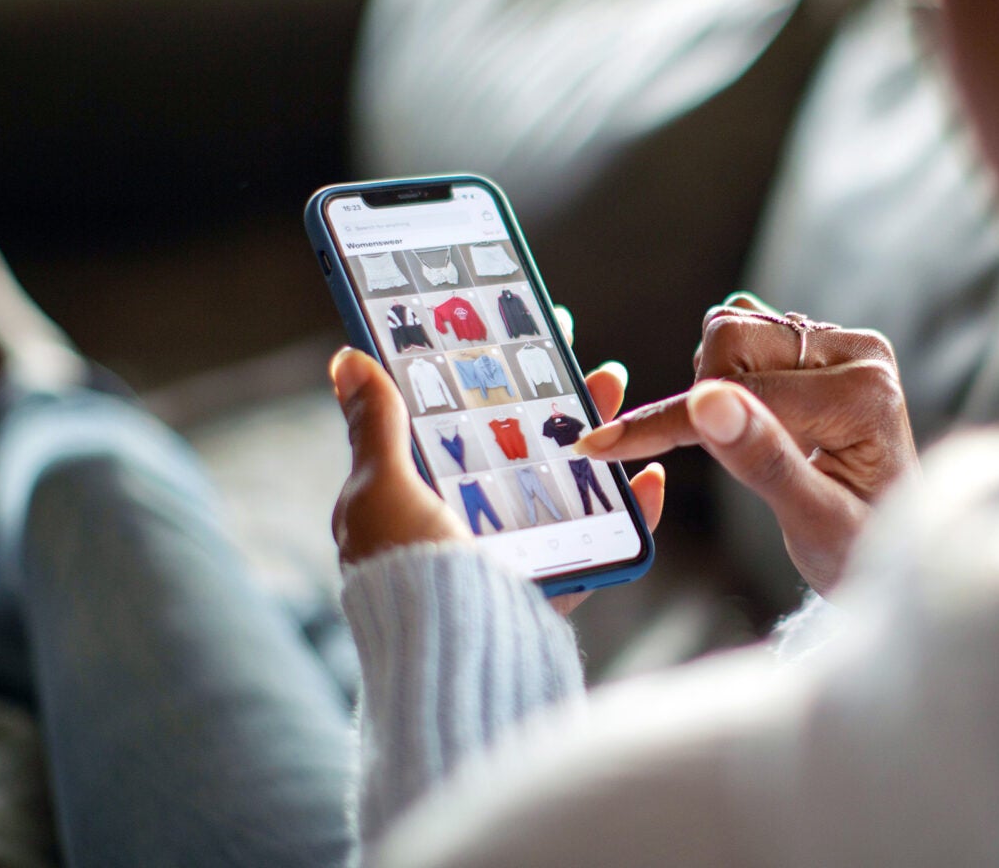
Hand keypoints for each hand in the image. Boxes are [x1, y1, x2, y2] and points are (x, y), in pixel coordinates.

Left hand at [329, 310, 664, 614]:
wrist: (452, 664)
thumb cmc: (406, 575)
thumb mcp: (380, 491)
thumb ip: (377, 428)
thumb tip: (348, 358)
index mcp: (416, 497)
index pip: (454, 420)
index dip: (485, 375)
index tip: (518, 334)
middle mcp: (463, 524)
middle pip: (518, 445)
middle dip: (553, 398)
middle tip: (582, 358)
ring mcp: (512, 554)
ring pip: (563, 482)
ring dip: (595, 435)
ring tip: (616, 390)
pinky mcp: (552, 587)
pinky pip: (601, 542)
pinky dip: (631, 511)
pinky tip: (650, 478)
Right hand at [575, 294, 915, 596]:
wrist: (885, 545)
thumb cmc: (858, 548)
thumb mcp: (814, 523)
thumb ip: (764, 462)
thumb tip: (707, 402)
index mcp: (865, 394)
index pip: (741, 393)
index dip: (668, 423)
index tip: (602, 445)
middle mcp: (859, 352)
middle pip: (731, 338)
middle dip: (704, 399)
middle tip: (729, 456)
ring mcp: (840, 343)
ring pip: (730, 329)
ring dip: (714, 385)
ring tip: (751, 443)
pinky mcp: (821, 343)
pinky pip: (741, 332)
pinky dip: (722, 377)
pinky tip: (750, 421)